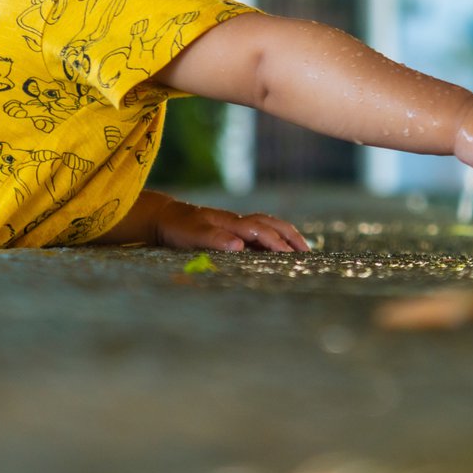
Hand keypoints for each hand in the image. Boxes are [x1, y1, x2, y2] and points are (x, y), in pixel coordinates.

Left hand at [153, 199, 309, 252]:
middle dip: (291, 237)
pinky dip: (275, 237)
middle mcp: (238, 221)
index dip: (276, 242)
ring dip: (286, 235)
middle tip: (307, 252)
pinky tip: (279, 249)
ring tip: (301, 249)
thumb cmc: (178, 228)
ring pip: (269, 225)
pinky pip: (261, 231)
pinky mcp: (234, 230)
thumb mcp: (191, 235)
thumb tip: (239, 245)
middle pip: (272, 224)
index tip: (290, 256)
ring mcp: (237, 224)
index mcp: (230, 222)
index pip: (260, 230)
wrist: (165, 217)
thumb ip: (214, 238)